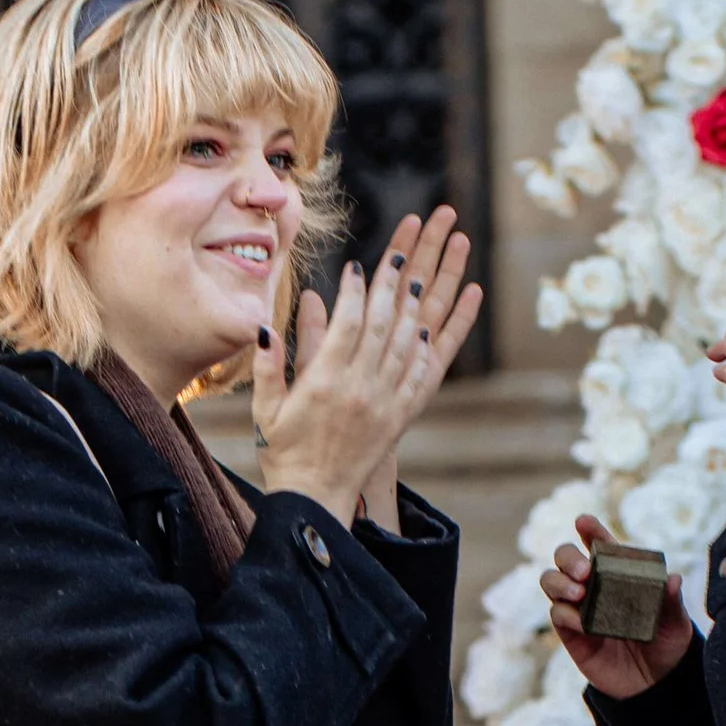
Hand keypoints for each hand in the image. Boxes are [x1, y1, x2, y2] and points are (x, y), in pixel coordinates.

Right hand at [254, 205, 482, 529]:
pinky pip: (431, 366)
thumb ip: (267, 362)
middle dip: (405, 266)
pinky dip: (447, 332)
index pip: (349, 322)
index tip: (363, 264)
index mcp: (325, 383)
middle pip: (389, 316)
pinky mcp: (404, 412)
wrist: (316, 499)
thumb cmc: (284, 449)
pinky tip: (460, 300)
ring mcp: (388, 399)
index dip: (358, 290)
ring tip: (447, 248)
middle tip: (420, 225)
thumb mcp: (265, 406)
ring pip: (416, 333)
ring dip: (434, 287)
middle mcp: (363, 387)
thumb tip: (267, 322)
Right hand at [542, 512, 694, 698]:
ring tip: (580, 593)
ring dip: (559, 581)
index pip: (598, 544)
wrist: (654, 685)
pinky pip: (558, 615)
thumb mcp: (675, 623)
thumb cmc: (666, 645)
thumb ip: (672, 602)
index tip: (584, 522)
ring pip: (551, 581)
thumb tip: (673, 579)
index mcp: (617, 573)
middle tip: (585, 572)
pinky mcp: (571, 634)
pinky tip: (581, 621)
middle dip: (568, 557)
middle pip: (565, 558)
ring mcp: (579, 608)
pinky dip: (565, 614)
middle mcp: (593, 586)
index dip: (589, 530)